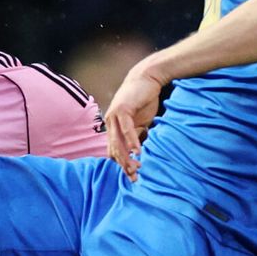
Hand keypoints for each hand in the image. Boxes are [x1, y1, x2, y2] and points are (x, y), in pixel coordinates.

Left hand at [105, 64, 164, 180]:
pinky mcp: (122, 109)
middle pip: (114, 149)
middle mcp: (110, 123)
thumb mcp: (140, 122)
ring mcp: (113, 116)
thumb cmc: (143, 100)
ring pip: (118, 141)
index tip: (133, 177)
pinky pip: (126, 129)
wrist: (146, 79)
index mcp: (113, 127)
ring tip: (136, 167)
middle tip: (134, 176)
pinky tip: (137, 150)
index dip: (123, 164)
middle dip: (124, 165)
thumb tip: (138, 151)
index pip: (115, 151)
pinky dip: (131, 140)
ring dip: (127, 156)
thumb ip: (137, 135)